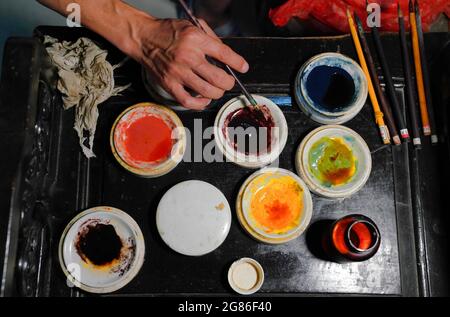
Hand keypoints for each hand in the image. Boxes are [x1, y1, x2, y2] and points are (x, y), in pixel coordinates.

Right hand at [130, 17, 248, 109]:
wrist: (143, 38)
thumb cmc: (168, 32)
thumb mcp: (192, 25)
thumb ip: (211, 38)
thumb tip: (227, 56)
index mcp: (195, 39)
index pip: (224, 54)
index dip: (238, 63)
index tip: (243, 67)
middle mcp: (188, 56)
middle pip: (219, 77)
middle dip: (229, 82)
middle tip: (228, 81)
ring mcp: (178, 72)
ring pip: (208, 91)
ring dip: (217, 93)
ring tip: (217, 89)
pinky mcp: (169, 84)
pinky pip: (188, 101)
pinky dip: (200, 104)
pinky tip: (204, 99)